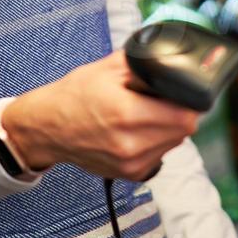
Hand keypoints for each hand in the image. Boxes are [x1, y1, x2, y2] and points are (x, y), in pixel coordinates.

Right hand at [1, 51, 198, 179]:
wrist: (48, 127)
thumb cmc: (76, 95)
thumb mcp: (110, 67)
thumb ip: (146, 64)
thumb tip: (175, 63)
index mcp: (127, 114)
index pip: (184, 116)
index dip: (189, 102)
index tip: (183, 93)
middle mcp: (131, 144)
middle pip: (183, 131)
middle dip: (180, 113)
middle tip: (164, 100)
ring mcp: (130, 163)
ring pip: (174, 144)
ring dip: (170, 129)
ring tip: (148, 114)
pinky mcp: (130, 174)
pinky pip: (159, 156)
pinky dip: (156, 142)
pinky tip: (139, 130)